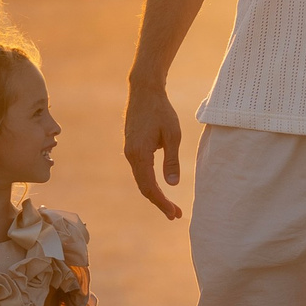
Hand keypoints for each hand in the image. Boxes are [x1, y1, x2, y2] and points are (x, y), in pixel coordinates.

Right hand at [123, 79, 184, 219]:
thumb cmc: (161, 110)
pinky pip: (140, 170)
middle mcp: (131, 155)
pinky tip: (161, 186)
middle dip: (160, 202)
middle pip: (144, 187)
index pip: (150, 187)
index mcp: (140, 154)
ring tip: (171, 205)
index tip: (175, 214)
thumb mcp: (173, 135)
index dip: (162, 203)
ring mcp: (129, 151)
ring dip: (155, 193)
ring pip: (141, 179)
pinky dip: (150, 182)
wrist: (144, 91)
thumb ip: (172, 160)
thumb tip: (172, 184)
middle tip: (176, 215)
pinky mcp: (131, 147)